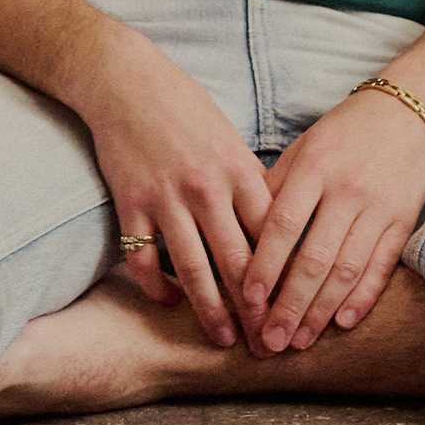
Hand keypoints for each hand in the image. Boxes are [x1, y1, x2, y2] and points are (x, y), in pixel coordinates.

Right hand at [80, 55, 270, 347]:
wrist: (125, 81)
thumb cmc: (183, 107)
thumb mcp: (228, 138)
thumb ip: (249, 182)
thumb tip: (275, 226)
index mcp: (237, 169)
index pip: (272, 235)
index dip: (287, 276)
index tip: (299, 307)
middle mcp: (206, 188)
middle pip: (238, 261)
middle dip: (256, 308)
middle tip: (269, 343)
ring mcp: (166, 199)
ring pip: (194, 269)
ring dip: (211, 310)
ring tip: (224, 339)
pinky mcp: (130, 205)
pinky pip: (145, 259)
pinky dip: (157, 287)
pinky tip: (169, 301)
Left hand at [239, 88, 424, 353]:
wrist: (405, 116)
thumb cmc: (341, 135)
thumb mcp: (302, 150)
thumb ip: (274, 190)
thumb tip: (240, 236)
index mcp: (314, 168)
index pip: (283, 225)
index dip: (265, 266)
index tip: (248, 301)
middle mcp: (347, 190)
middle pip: (314, 258)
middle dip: (290, 305)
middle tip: (270, 341)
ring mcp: (379, 208)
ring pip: (347, 269)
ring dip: (321, 311)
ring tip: (299, 341)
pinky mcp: (404, 221)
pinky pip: (382, 266)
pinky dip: (363, 297)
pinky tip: (343, 323)